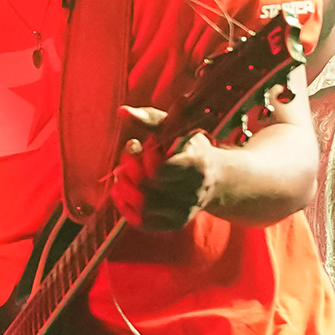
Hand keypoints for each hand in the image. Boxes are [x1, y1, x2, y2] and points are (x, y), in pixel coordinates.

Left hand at [104, 107, 208, 228]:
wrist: (215, 178)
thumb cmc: (187, 148)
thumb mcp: (174, 127)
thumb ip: (148, 118)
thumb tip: (121, 111)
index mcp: (197, 164)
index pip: (162, 169)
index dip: (145, 157)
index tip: (142, 143)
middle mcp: (194, 191)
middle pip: (148, 188)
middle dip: (129, 169)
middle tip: (127, 156)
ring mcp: (185, 210)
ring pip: (144, 206)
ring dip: (124, 188)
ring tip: (120, 173)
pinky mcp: (175, 223)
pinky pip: (143, 223)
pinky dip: (124, 207)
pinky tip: (119, 190)